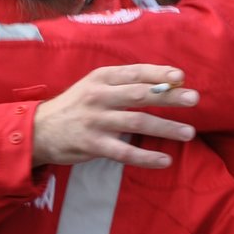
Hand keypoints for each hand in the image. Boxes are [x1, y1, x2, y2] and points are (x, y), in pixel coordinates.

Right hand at [32, 65, 198, 169]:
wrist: (38, 130)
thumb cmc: (75, 106)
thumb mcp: (93, 86)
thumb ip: (122, 84)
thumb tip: (163, 82)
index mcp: (101, 78)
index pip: (135, 72)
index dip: (159, 73)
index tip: (181, 76)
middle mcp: (99, 96)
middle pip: (141, 95)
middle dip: (170, 96)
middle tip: (194, 99)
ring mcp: (96, 121)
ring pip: (137, 123)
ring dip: (166, 128)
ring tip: (189, 133)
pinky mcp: (92, 145)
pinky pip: (124, 152)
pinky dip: (146, 157)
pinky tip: (164, 160)